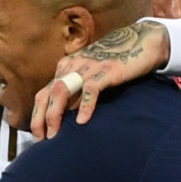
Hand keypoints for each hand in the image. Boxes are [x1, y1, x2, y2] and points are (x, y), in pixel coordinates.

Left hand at [31, 21, 169, 138]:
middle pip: (48, 93)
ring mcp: (89, 67)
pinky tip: (83, 122)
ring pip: (62, 90)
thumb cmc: (117, 62)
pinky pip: (90, 89)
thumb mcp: (91, 74)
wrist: (143, 41)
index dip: (37, 116)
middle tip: (42, 140)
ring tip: (56, 135)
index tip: (38, 136)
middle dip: (41, 118)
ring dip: (55, 114)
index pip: (43, 93)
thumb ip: (78, 91)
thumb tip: (67, 118)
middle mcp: (73, 66)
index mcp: (66, 67)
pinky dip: (84, 106)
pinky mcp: (107, 70)